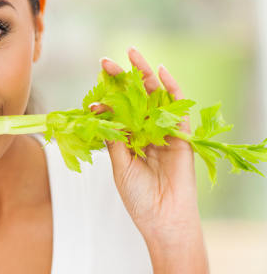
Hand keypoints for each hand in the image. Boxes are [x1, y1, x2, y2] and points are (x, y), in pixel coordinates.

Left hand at [94, 47, 200, 247]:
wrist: (162, 219)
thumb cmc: (139, 197)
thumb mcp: (120, 165)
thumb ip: (114, 138)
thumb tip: (101, 112)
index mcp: (129, 139)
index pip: (117, 111)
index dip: (105, 99)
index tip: (90, 94)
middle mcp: (146, 131)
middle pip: (134, 98)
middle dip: (122, 79)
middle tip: (106, 61)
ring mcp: (164, 132)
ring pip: (155, 97)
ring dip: (144, 75)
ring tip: (132, 54)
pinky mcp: (182, 136)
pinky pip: (178, 108)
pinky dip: (172, 89)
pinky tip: (162, 71)